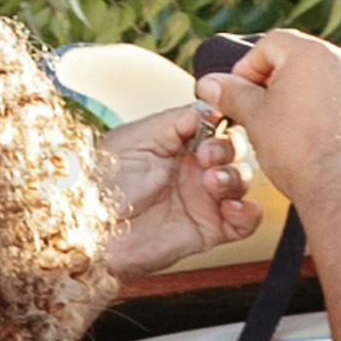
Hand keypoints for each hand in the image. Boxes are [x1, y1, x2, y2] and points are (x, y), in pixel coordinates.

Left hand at [84, 99, 263, 290]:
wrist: (92, 234)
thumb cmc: (99, 187)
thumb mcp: (134, 140)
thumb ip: (174, 121)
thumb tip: (210, 106)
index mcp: (177, 143)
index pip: (216, 124)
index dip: (221, 121)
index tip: (214, 123)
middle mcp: (192, 169)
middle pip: (234, 149)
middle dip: (227, 148)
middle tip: (206, 157)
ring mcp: (203, 199)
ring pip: (242, 179)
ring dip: (235, 176)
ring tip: (211, 181)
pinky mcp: (209, 229)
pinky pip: (246, 220)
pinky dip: (248, 211)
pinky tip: (230, 206)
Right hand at [197, 27, 340, 213]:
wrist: (339, 188)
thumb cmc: (297, 151)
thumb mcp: (254, 117)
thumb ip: (230, 93)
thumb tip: (209, 83)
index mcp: (310, 52)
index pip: (268, 44)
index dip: (245, 68)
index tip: (236, 92)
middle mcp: (340, 59)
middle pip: (294, 57)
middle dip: (269, 80)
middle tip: (253, 107)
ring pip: (315, 76)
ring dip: (293, 93)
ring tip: (277, 123)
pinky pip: (334, 94)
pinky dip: (316, 105)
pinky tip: (303, 131)